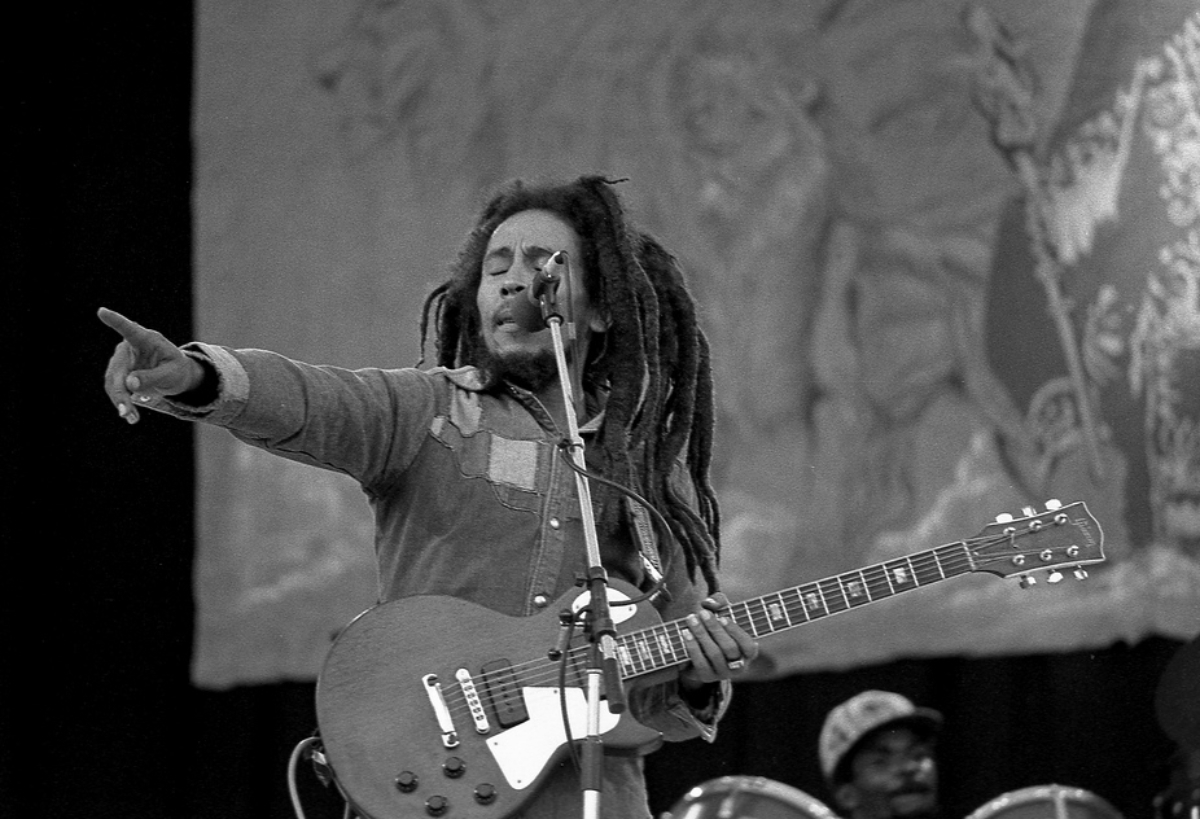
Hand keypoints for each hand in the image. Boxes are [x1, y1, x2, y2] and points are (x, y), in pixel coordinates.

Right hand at [98, 307, 202, 423]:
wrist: (173, 373)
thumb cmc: (175, 368)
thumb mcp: (171, 373)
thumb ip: (153, 377)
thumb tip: (129, 384)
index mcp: (146, 339)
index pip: (129, 329)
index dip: (116, 321)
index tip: (102, 311)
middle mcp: (128, 347)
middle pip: (118, 370)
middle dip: (120, 393)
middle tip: (126, 412)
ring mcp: (120, 360)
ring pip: (113, 382)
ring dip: (120, 401)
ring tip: (131, 418)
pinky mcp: (116, 373)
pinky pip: (114, 388)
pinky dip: (120, 402)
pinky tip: (129, 415)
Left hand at [679, 593, 759, 687]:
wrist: (704, 651)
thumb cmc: (718, 627)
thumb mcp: (722, 612)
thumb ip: (719, 602)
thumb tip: (709, 603)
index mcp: (749, 652)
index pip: (748, 645)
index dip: (736, 632)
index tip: (723, 617)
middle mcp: (739, 666)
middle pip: (729, 648)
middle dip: (715, 629)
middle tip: (702, 613)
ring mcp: (723, 674)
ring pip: (715, 655)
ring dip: (702, 635)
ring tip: (691, 619)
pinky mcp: (707, 677)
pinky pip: (700, 663)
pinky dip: (692, 647)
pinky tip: (685, 633)